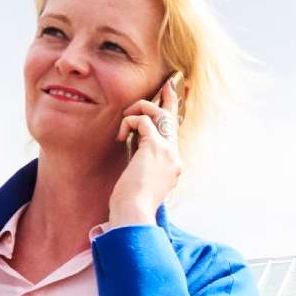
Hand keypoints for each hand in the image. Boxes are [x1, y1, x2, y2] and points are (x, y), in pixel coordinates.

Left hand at [111, 72, 183, 223]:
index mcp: (173, 166)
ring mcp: (168, 151)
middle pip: (173, 118)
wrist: (134, 213)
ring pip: (158, 113)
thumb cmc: (130, 204)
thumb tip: (133, 143)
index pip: (172, 135)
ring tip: (124, 123)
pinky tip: (120, 136)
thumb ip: (141, 161)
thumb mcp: (139, 180)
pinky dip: (128, 123)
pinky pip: (142, 120)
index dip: (169, 117)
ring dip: (138, 109)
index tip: (167, 103)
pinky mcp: (155, 146)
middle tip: (168, 82)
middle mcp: (175, 157)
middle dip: (170, 98)